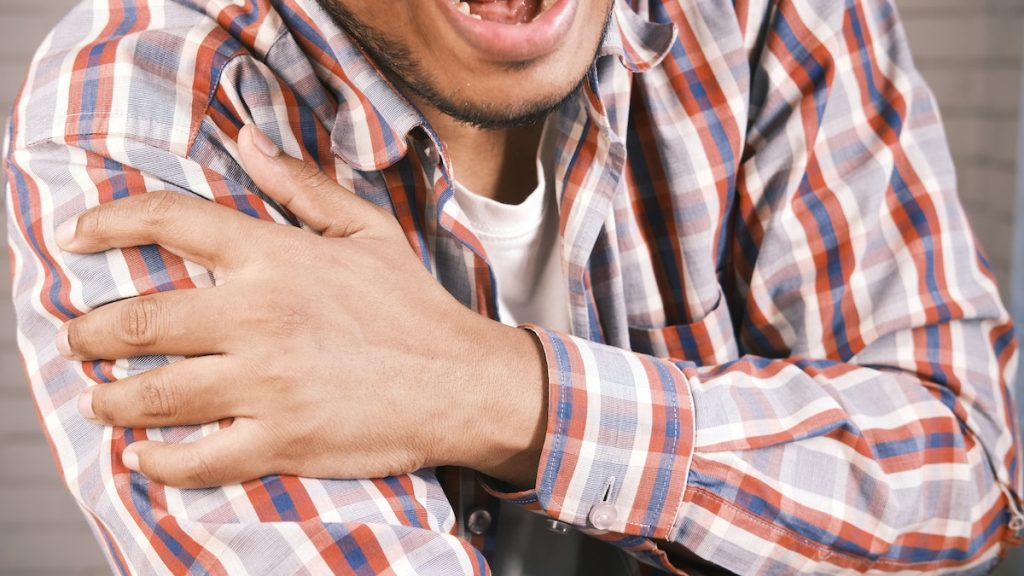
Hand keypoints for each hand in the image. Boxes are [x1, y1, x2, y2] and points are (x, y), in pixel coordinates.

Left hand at [58, 124, 546, 487]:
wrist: (464, 383)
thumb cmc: (415, 308)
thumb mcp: (367, 230)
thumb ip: (300, 186)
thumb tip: (248, 140)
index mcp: (278, 257)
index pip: (171, 221)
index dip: (109, 221)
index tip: (78, 236)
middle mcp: (260, 316)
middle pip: (139, 320)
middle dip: (89, 332)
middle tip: (76, 339)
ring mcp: (266, 383)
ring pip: (152, 392)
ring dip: (110, 397)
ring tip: (100, 398)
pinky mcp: (280, 440)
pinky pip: (194, 457)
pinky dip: (156, 461)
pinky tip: (143, 456)